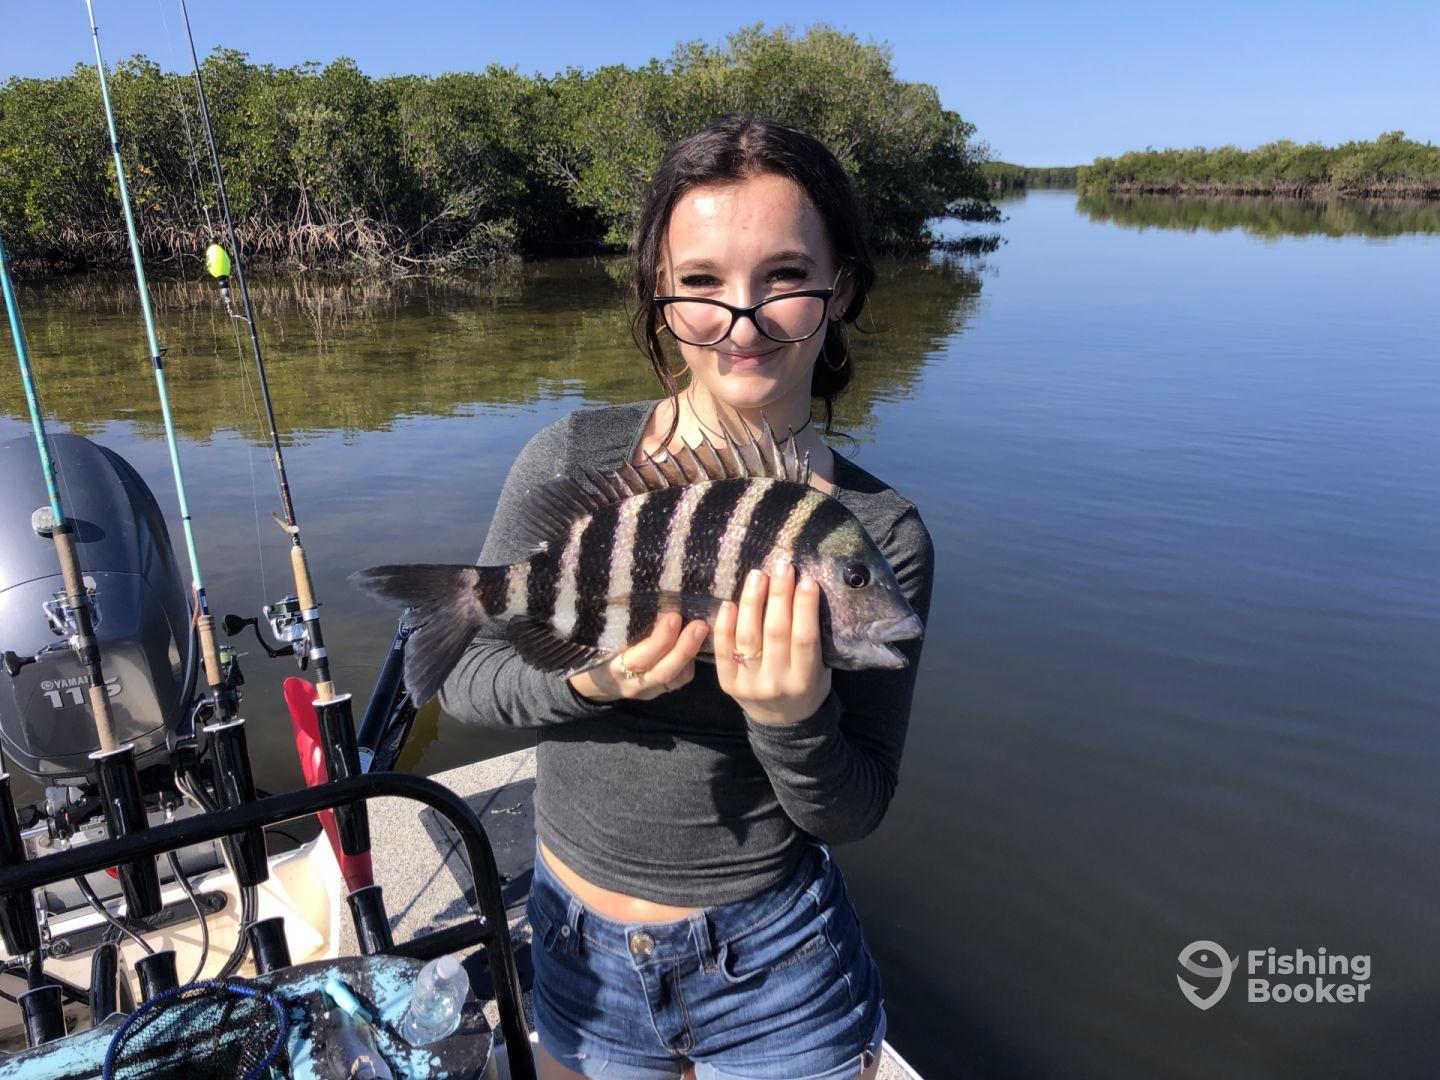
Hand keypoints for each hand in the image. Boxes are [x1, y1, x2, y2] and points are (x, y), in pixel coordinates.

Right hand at [568, 611, 709, 702]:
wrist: (594, 683)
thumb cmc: (596, 648)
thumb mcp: (601, 638)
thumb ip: (622, 625)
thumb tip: (654, 598)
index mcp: (612, 668)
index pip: (638, 659)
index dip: (658, 641)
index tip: (673, 617)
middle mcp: (632, 683)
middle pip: (663, 671)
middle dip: (684, 648)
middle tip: (700, 625)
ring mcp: (648, 691)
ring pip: (676, 678)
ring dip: (692, 653)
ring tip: (703, 629)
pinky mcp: (660, 692)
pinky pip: (680, 679)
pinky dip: (690, 660)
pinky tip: (694, 642)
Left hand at [715, 560, 831, 725]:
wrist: (782, 721)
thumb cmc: (807, 684)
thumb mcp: (821, 668)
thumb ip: (814, 639)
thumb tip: (805, 590)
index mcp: (804, 681)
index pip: (804, 639)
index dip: (805, 608)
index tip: (806, 580)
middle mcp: (775, 684)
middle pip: (775, 632)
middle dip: (779, 595)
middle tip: (781, 567)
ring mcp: (749, 685)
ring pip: (748, 636)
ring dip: (752, 602)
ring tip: (757, 576)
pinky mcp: (728, 684)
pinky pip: (724, 650)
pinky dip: (725, 625)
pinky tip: (730, 602)